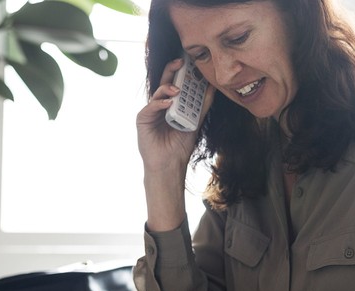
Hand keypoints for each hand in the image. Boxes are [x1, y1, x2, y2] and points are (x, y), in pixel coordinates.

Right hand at [136, 58, 214, 175]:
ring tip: (178, 89)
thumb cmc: (180, 146)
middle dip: (172, 70)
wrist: (169, 165)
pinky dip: (160, 103)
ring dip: (168, 88)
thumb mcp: (194, 122)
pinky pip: (151, 107)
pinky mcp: (143, 119)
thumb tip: (212, 88)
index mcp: (172, 104)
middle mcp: (160, 105)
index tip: (193, 62)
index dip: (183, 72)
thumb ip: (202, 106)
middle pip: (165, 82)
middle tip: (182, 61)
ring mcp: (151, 111)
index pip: (177, 83)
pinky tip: (169, 102)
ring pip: (158, 92)